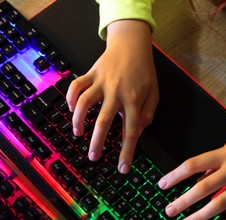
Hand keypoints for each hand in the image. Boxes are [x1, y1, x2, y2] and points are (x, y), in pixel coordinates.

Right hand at [66, 19, 158, 173]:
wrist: (131, 43)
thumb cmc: (144, 70)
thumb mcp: (154, 92)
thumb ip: (148, 113)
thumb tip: (137, 132)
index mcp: (134, 99)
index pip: (131, 131)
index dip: (126, 152)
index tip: (122, 169)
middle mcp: (116, 92)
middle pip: (103, 121)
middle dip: (96, 143)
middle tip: (93, 157)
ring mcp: (100, 82)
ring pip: (83, 103)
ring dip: (78, 120)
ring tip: (78, 133)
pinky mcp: (90, 74)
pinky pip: (75, 86)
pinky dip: (70, 98)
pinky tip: (72, 109)